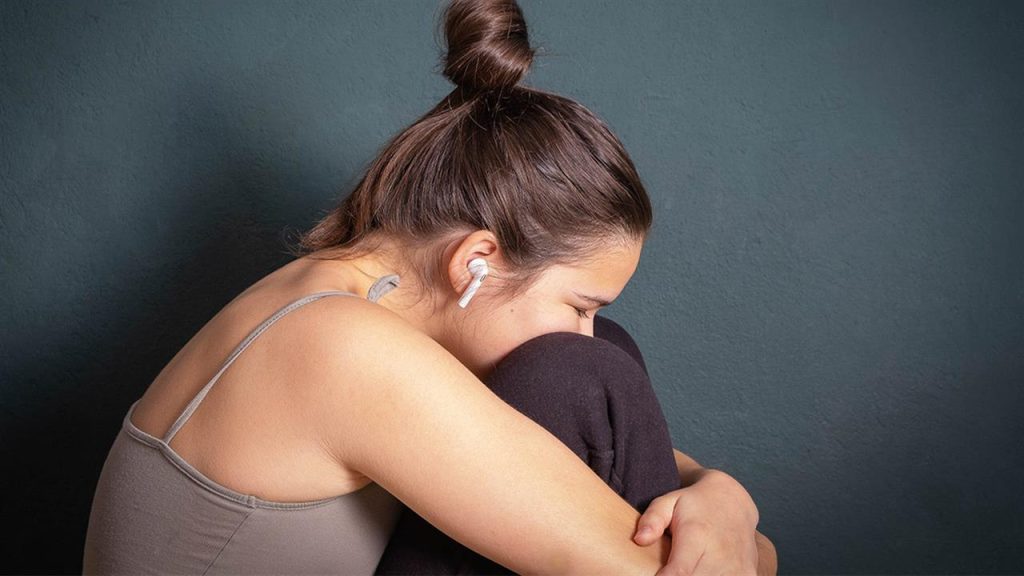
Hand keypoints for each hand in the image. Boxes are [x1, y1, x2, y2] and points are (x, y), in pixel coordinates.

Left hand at [633, 469, 759, 575]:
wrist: (733, 502)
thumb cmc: (692, 505)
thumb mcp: (668, 502)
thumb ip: (652, 519)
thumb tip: (639, 539)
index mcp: (697, 535)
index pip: (681, 571)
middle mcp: (720, 553)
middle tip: (665, 571)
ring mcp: (737, 566)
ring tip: (686, 569)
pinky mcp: (748, 575)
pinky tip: (701, 572)